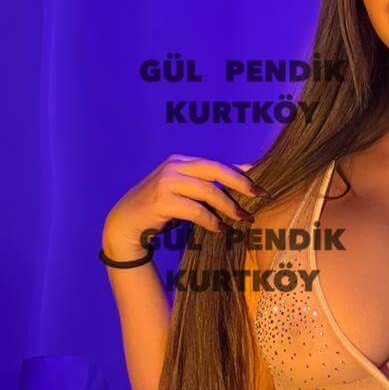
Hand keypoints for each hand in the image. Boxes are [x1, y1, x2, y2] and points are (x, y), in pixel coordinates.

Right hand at [102, 155, 265, 253]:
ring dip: (228, 206)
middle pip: (216, 170)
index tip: (261, 181)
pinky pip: (196, 210)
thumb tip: (241, 183)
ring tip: (241, 218)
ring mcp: (167, 181)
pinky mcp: (162, 200)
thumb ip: (205, 186)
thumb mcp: (182, 191)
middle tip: (258, 195)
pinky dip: (211, 220)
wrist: (126, 222)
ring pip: (208, 191)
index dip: (241, 171)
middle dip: (240, 183)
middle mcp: (174, 166)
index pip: (217, 163)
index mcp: (181, 161)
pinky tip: (219, 228)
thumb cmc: (160, 207)